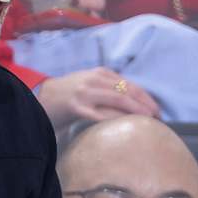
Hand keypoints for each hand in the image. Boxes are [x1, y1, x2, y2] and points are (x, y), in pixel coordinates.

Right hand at [33, 67, 160, 130]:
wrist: (39, 100)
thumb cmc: (67, 96)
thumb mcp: (89, 85)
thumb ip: (108, 89)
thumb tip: (132, 103)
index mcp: (100, 73)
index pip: (130, 84)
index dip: (146, 97)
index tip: (156, 109)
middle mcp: (94, 80)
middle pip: (127, 91)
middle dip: (145, 104)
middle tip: (157, 117)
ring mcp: (85, 93)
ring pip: (118, 100)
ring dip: (136, 110)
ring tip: (147, 120)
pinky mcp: (76, 107)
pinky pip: (101, 114)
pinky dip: (116, 119)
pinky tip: (126, 125)